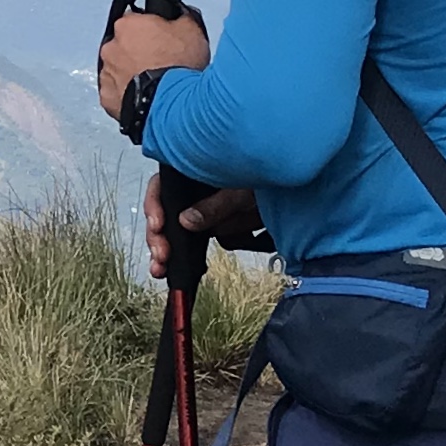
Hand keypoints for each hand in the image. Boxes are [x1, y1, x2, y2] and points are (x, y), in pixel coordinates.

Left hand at [94, 9, 211, 120]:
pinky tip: (143, 98)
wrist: (175, 104)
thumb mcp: (192, 30)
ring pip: (117, 70)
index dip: (150, 31)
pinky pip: (115, 94)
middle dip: (137, 53)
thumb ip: (180, 18)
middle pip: (123, 46)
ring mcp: (107, 74)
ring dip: (130, 74)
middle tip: (159, 63)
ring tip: (153, 83)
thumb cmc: (180, 66)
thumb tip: (180, 17)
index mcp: (128, 26)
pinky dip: (126, 96)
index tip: (160, 40)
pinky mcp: (107, 99)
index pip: (134, 22)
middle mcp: (111, 48)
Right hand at [142, 177, 266, 276]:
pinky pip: (187, 246)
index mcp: (193, 175)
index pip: (161, 186)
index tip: (158, 226)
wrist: (290, 202)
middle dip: (157, 237)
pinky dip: (180, 260)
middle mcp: (191, 194)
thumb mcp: (241, 192)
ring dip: (163, 253)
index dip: (154, 206)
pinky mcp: (207, 230)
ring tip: (160, 269)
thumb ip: (215, 205)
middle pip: (162, 214)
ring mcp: (197, 213)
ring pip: (171, 233)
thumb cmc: (267, 183)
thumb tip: (185, 220)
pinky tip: (176, 271)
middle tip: (161, 256)